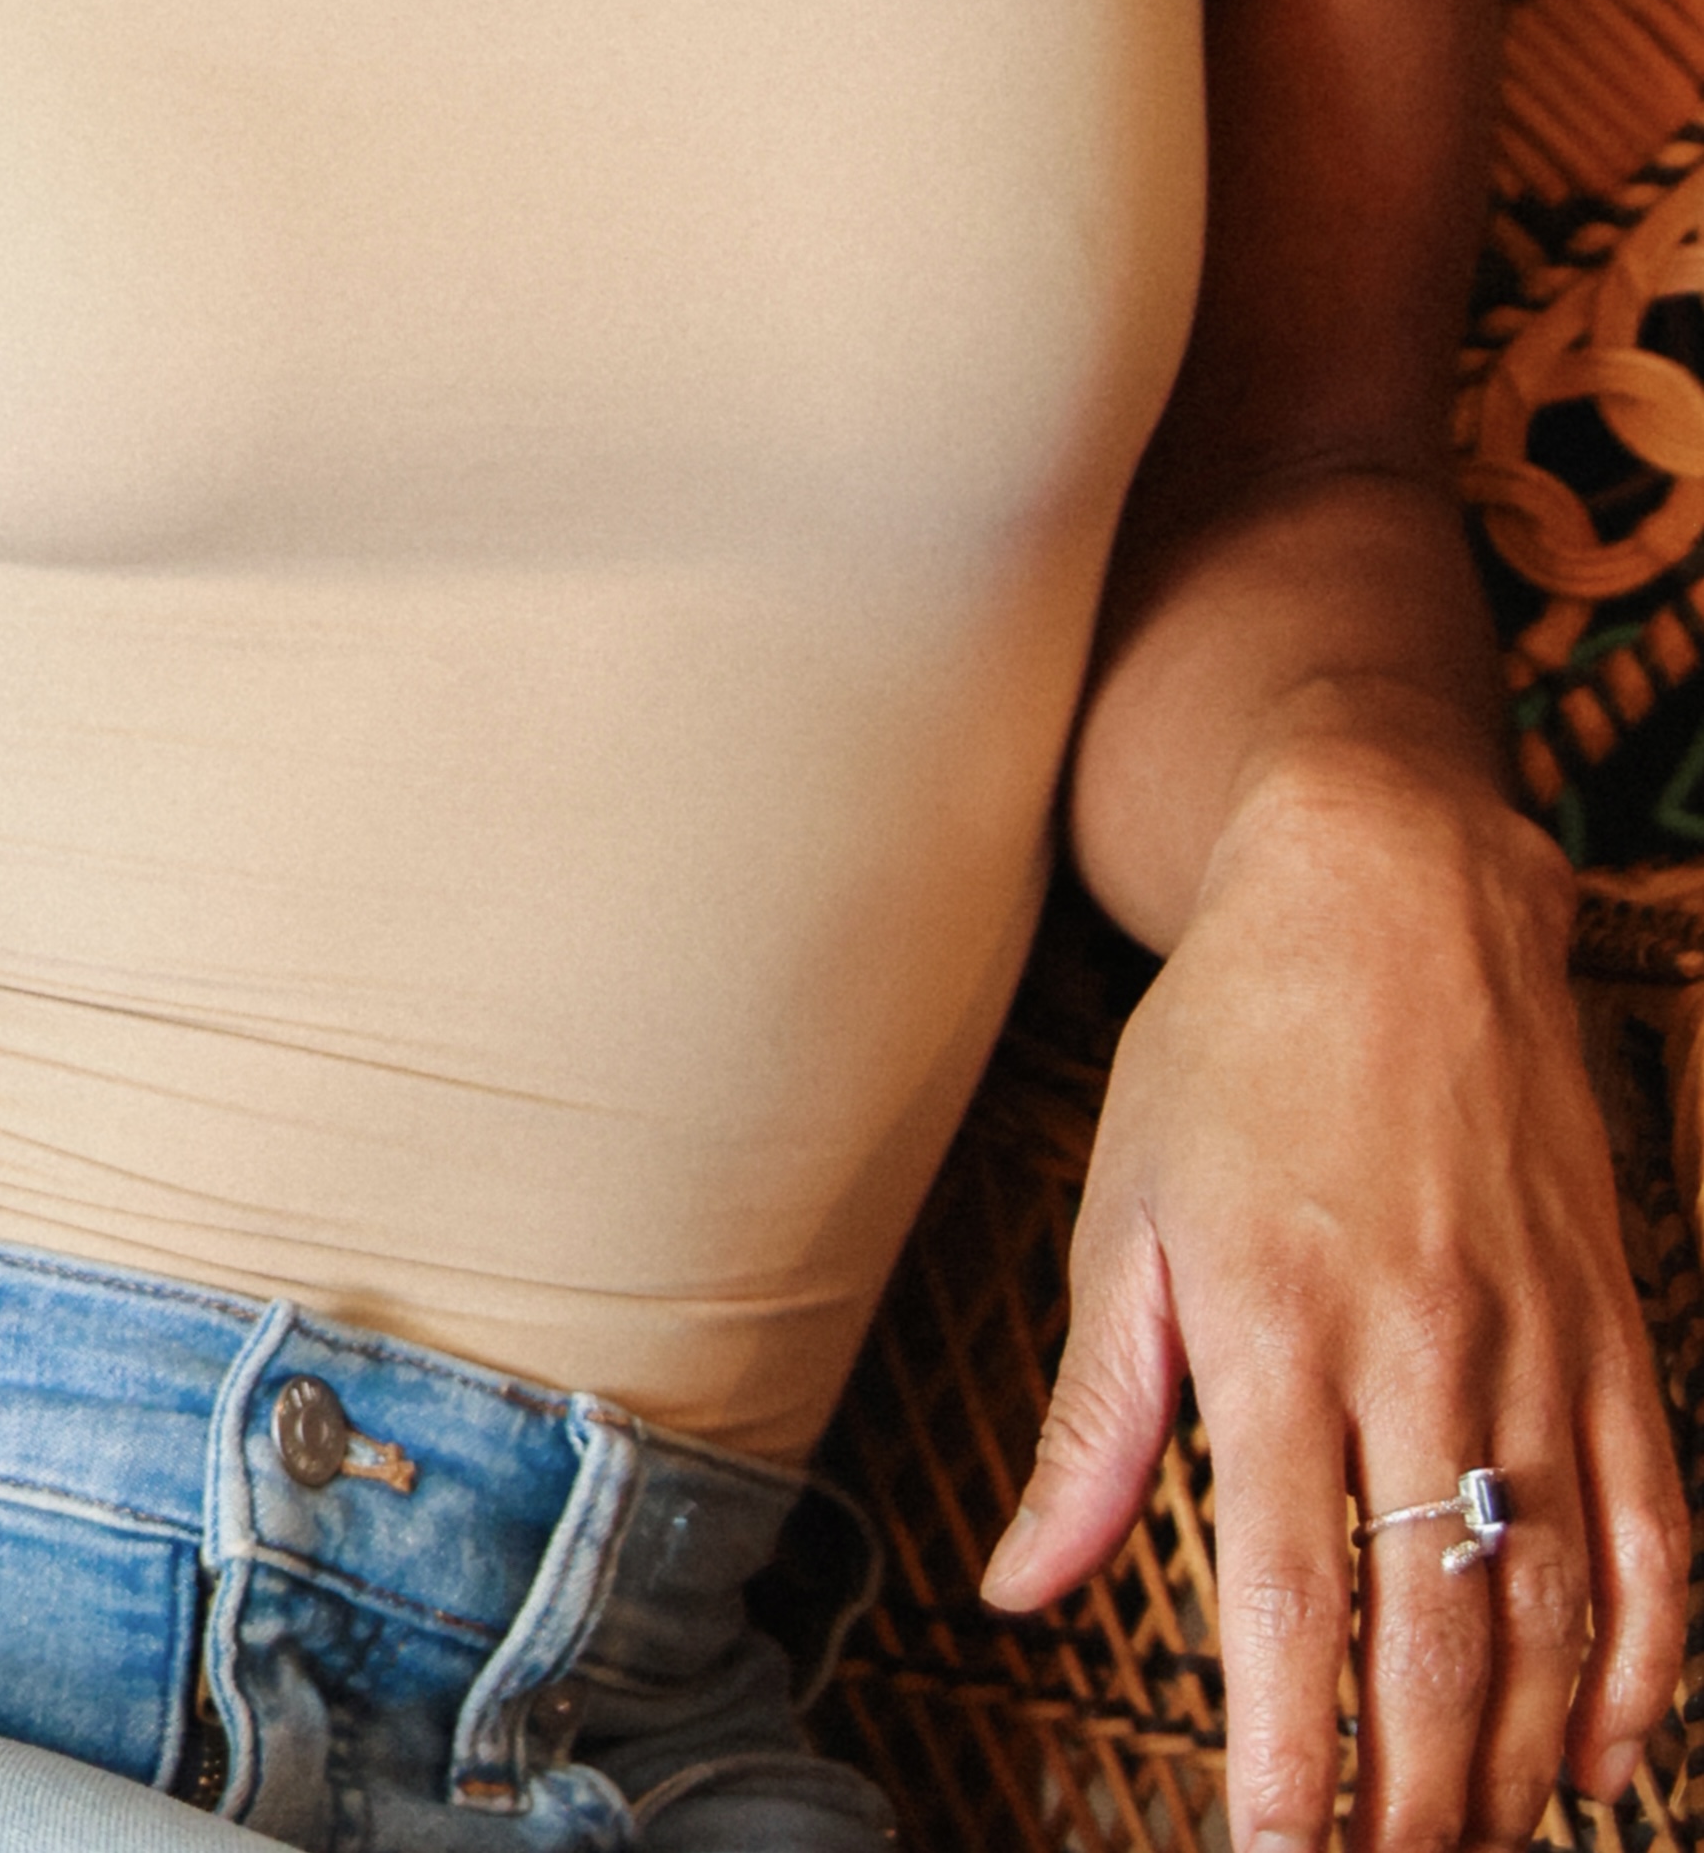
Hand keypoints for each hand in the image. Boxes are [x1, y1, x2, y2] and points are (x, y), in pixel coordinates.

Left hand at [979, 751, 1684, 1852]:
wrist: (1388, 903)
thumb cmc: (1229, 1054)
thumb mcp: (1123, 1217)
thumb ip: (1094, 1422)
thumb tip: (1020, 1584)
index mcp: (1275, 1330)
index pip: (1291, 1598)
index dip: (1291, 1754)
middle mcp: (1419, 1354)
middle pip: (1434, 1636)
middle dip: (1415, 1798)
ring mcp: (1537, 1350)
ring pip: (1551, 1610)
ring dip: (1519, 1758)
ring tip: (1478, 1849)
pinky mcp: (1615, 1334)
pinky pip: (1658, 1536)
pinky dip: (1646, 1662)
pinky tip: (1607, 1751)